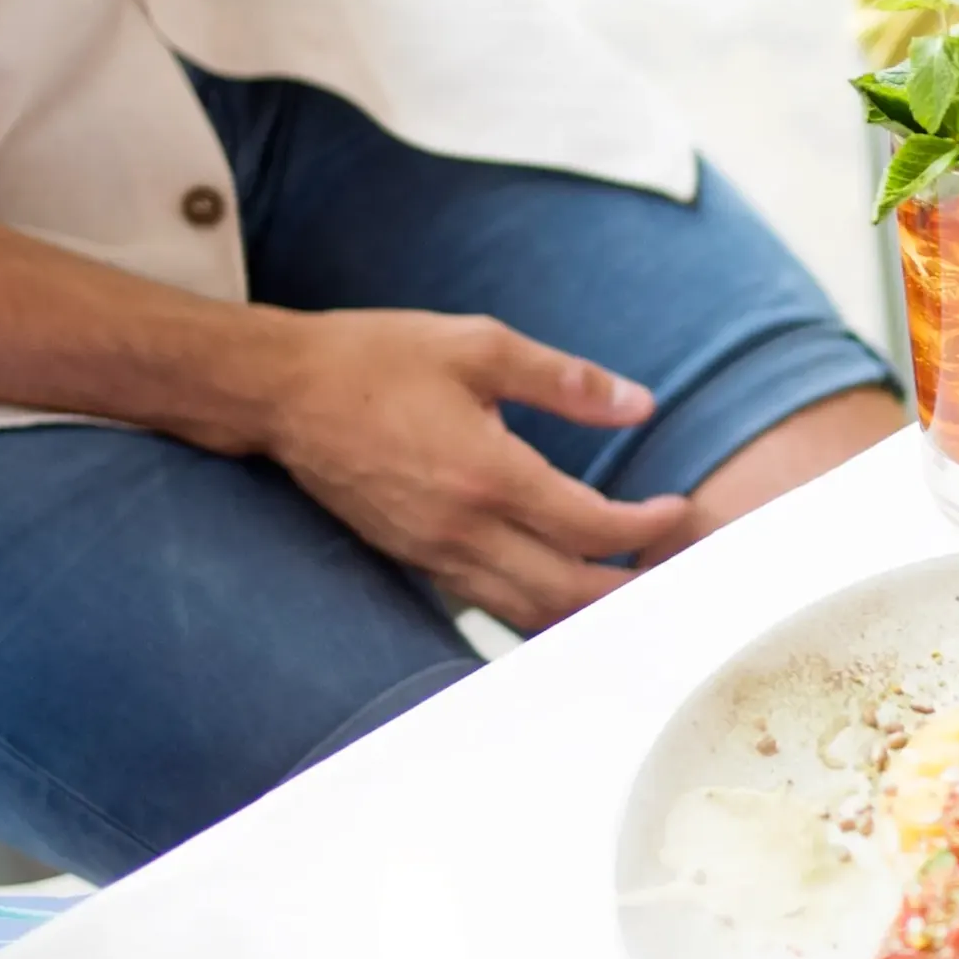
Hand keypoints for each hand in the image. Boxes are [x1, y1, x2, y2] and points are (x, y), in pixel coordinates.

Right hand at [259, 312, 690, 631]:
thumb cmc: (376, 359)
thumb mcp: (478, 346)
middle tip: (671, 568)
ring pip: (527, 612)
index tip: (676, 511)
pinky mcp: (413, 560)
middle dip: (628, 588)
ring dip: (585, 608)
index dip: (645, 528)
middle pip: (567, 593)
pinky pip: (488, 603)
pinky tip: (562, 586)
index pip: (590, 528)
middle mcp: (462, 531)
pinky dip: (536, 605)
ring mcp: (433, 555)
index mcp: (488, 476)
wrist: (281, 392)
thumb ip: (565, 380)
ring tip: (629, 586)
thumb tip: (638, 405)